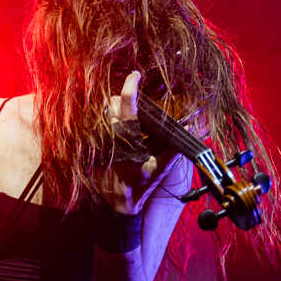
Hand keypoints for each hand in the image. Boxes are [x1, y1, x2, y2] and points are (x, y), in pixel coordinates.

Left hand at [95, 71, 181, 214]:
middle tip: (130, 104)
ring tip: (121, 119)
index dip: (131, 86)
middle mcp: (111, 137)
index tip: (136, 75)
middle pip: (110, 104)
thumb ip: (174, 149)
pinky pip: (92, 126)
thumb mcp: (160, 168)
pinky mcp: (90, 148)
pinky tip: (111, 132)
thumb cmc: (140, 186)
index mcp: (129, 139)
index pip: (127, 105)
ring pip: (100, 113)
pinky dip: (101, 123)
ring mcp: (98, 142)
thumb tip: (190, 129)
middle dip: (119, 100)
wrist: (119, 204)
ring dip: (110, 111)